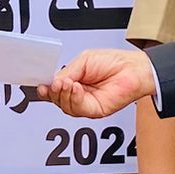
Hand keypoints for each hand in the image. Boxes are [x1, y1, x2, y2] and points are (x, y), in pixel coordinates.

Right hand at [38, 49, 155, 117]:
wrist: (133, 68)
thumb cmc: (114, 62)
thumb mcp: (83, 61)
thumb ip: (67, 72)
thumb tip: (53, 81)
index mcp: (74, 81)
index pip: (54, 89)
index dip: (46, 88)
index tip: (41, 84)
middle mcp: (79, 94)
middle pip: (57, 100)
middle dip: (53, 92)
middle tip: (55, 83)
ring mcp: (86, 104)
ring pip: (65, 107)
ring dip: (63, 95)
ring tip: (68, 83)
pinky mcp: (95, 111)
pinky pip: (78, 109)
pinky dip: (74, 99)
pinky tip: (76, 88)